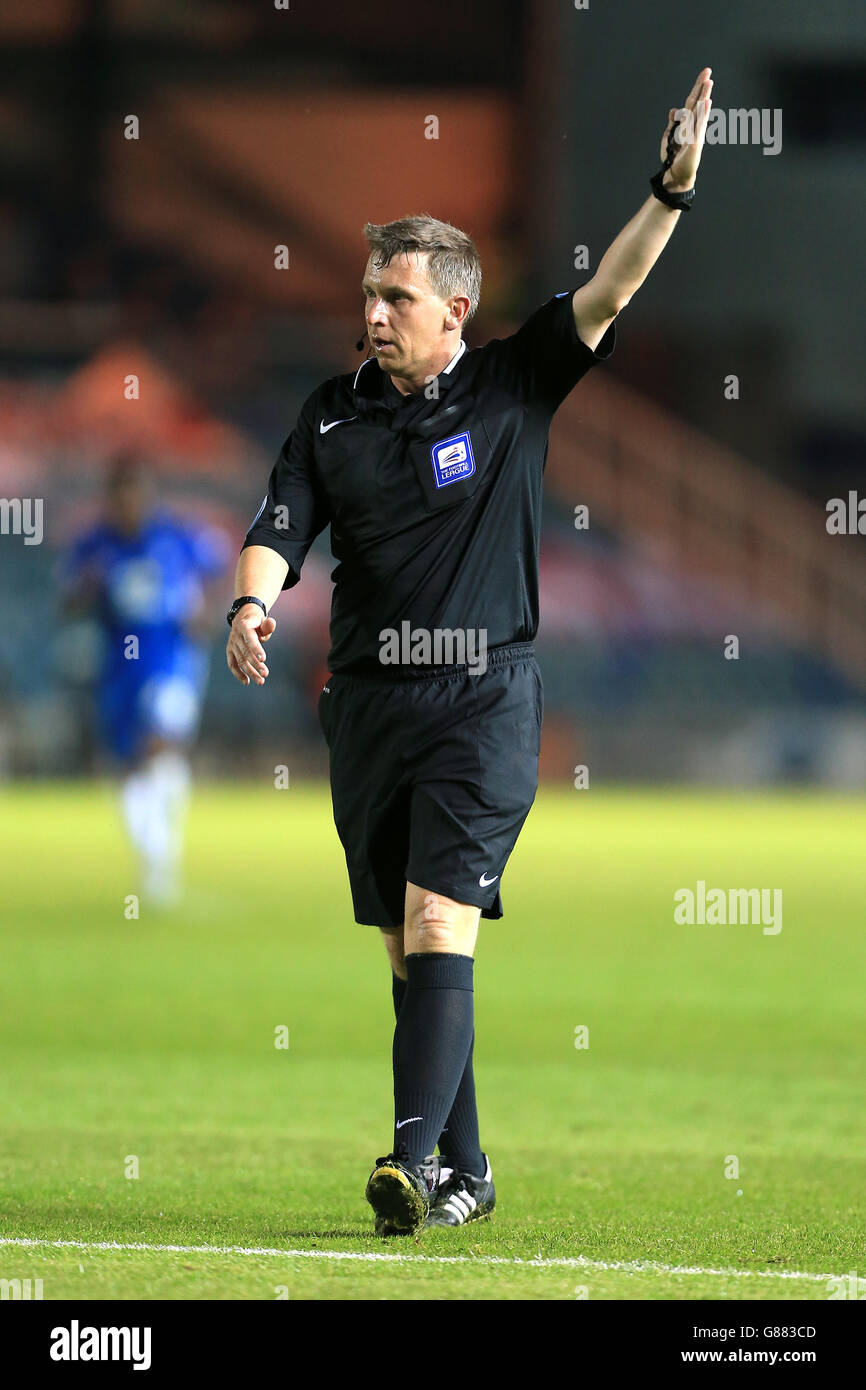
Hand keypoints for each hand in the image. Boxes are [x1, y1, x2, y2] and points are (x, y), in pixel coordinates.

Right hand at [226, 605, 275, 685]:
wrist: (242, 619)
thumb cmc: (256, 622)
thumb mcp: (262, 621)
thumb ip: (267, 625)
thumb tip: (272, 624)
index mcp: (244, 626)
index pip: (250, 639)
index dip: (256, 649)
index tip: (263, 659)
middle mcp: (236, 636)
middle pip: (245, 652)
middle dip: (255, 664)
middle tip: (265, 674)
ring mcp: (231, 645)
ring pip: (240, 661)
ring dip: (250, 672)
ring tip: (260, 681)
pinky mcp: (230, 652)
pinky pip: (232, 664)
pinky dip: (238, 674)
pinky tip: (247, 682)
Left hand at [660, 67, 712, 191]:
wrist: (676, 176)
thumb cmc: (674, 157)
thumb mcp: (669, 136)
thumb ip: (673, 122)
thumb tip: (673, 109)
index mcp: (687, 123)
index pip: (691, 101)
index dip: (696, 87)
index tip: (705, 73)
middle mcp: (693, 126)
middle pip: (697, 102)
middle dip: (702, 87)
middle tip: (708, 71)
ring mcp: (695, 134)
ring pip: (699, 111)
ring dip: (704, 96)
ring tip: (709, 82)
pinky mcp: (695, 142)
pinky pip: (699, 125)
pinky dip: (703, 113)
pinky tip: (707, 103)